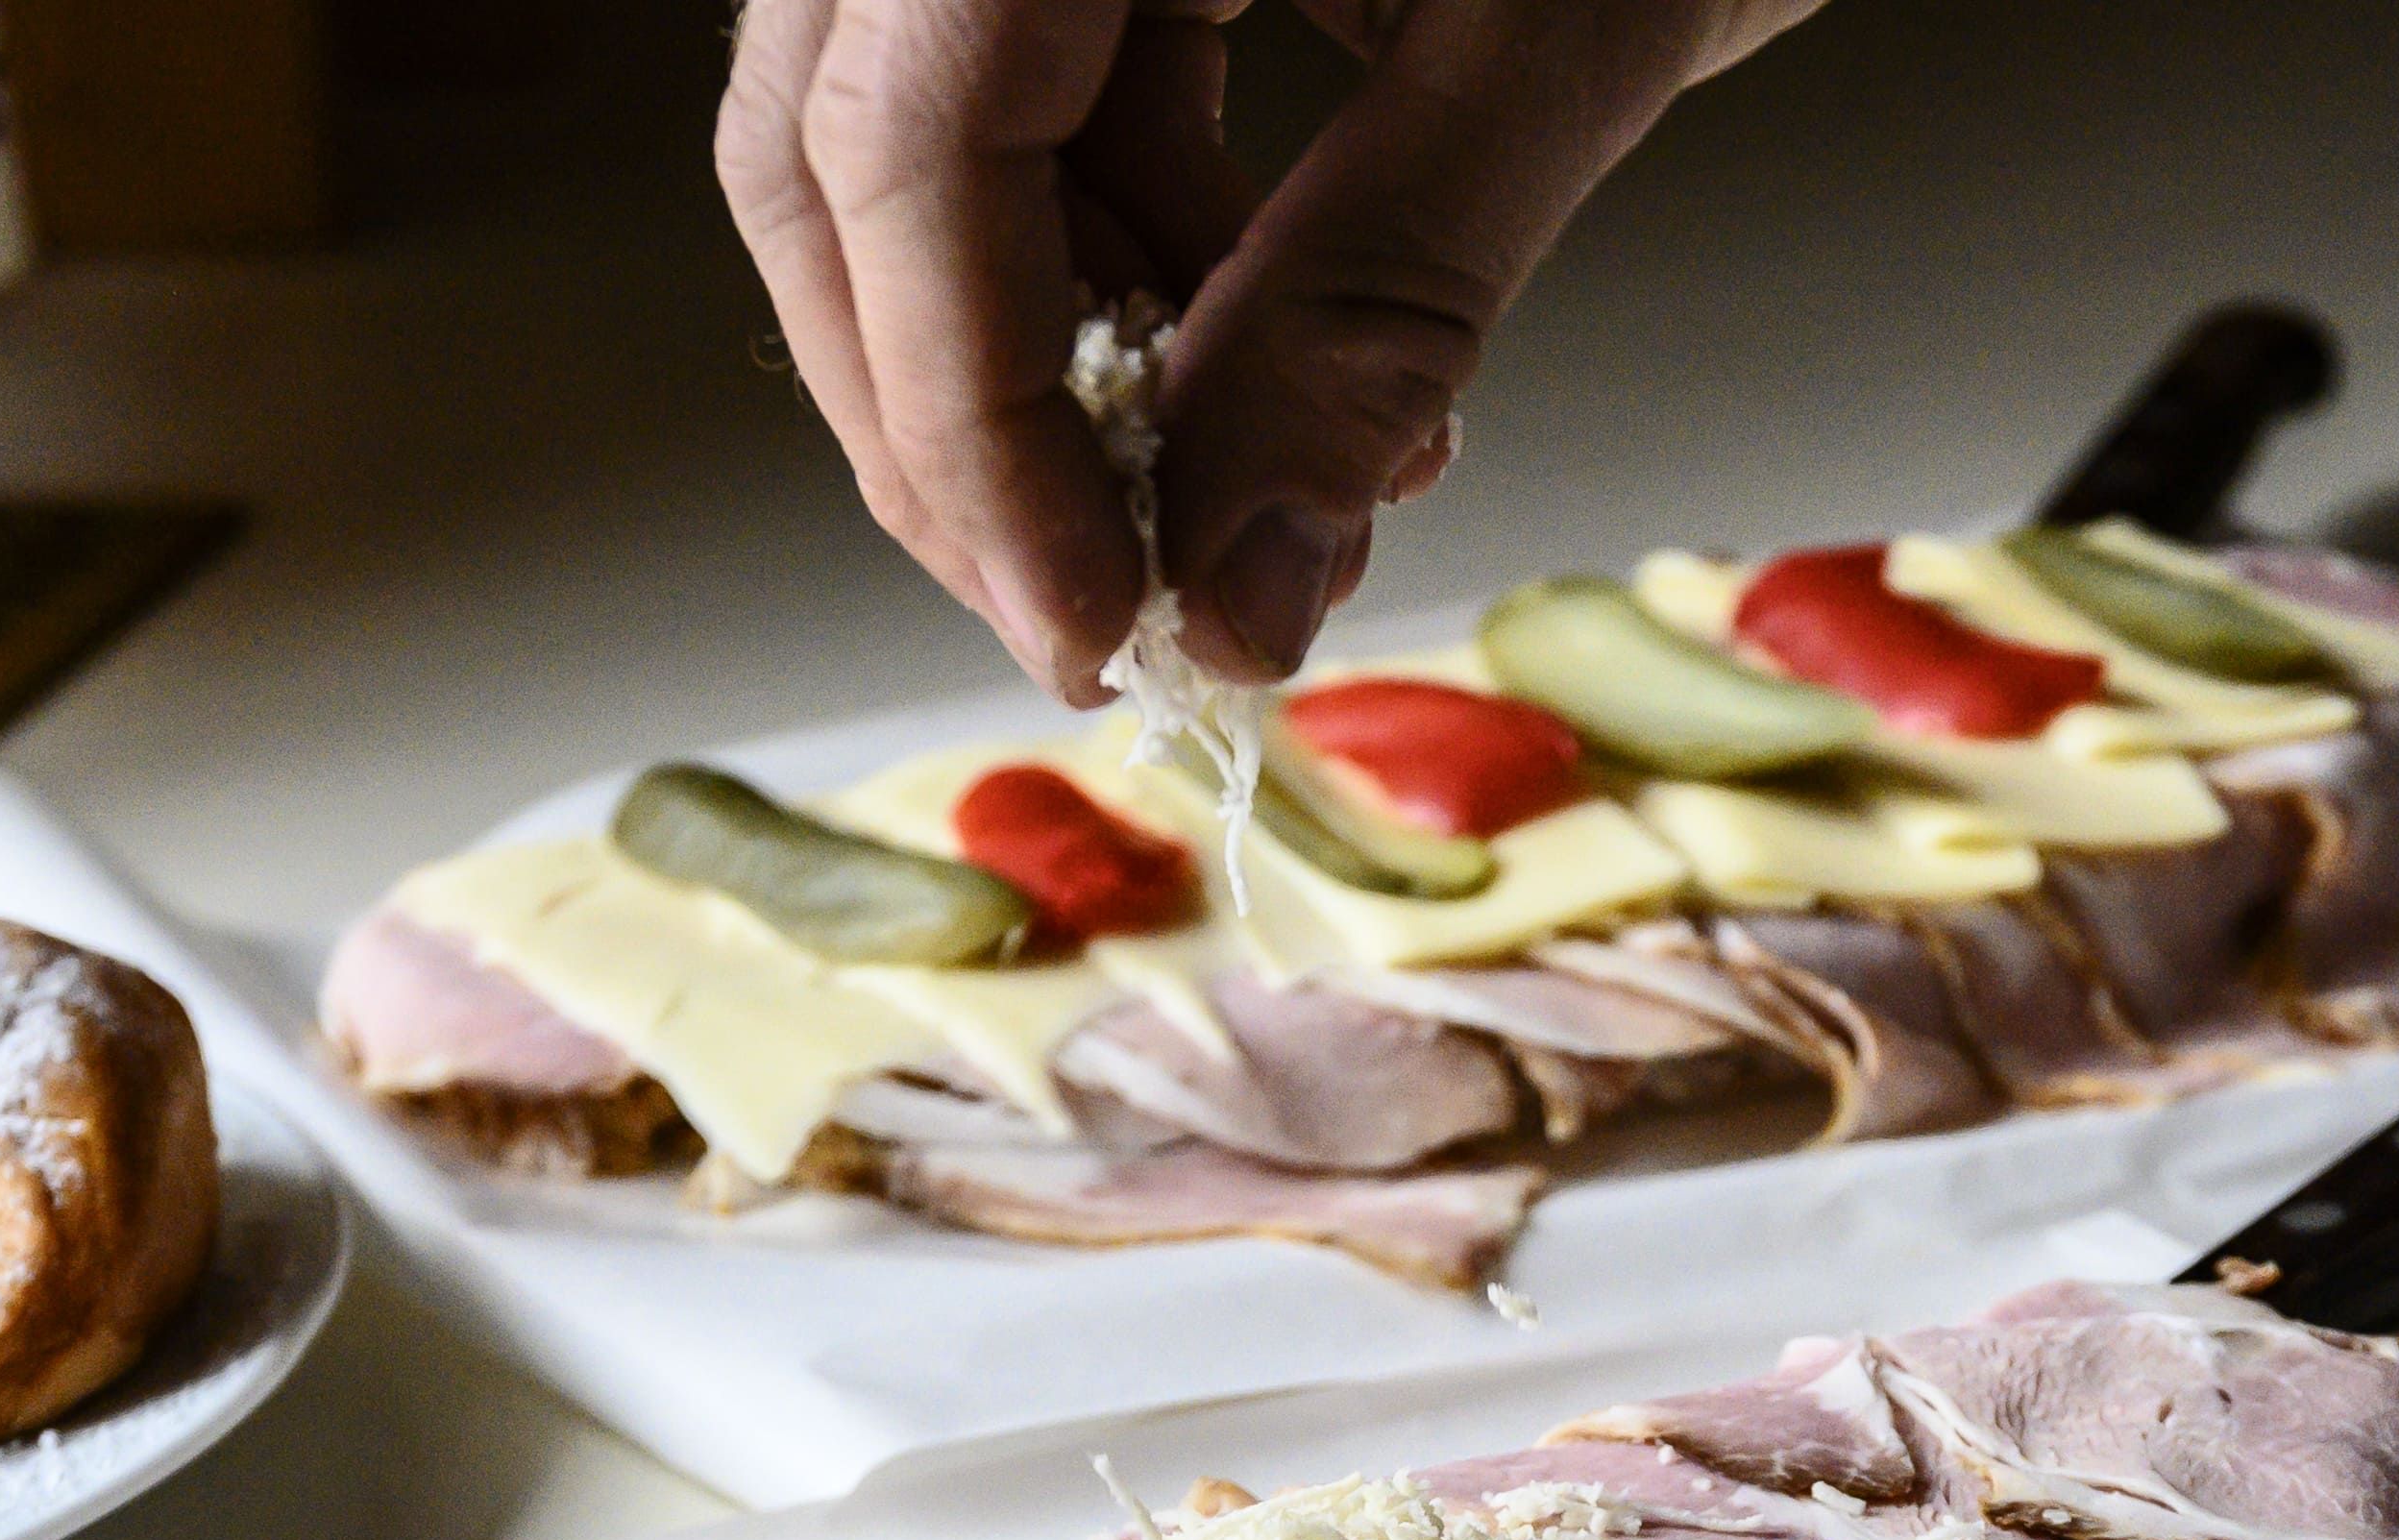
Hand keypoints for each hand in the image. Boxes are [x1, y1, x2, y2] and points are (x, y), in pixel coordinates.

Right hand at [719, 0, 1825, 702]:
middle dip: (970, 420)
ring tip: (1266, 483)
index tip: (1094, 622)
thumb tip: (1235, 595)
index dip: (970, 419)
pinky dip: (1136, 255)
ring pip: (916, 145)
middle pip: (836, 154)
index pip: (899, 141)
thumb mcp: (1561, 35)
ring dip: (1069, 360)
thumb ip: (1379, 312)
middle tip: (1120, 609)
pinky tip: (1277, 352)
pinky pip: (1029, 93)